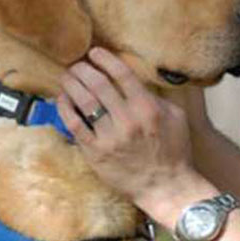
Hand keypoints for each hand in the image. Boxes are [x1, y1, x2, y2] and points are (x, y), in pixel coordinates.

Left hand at [57, 47, 210, 219]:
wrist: (166, 187)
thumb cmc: (174, 152)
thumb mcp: (176, 119)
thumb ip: (157, 97)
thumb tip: (137, 80)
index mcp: (148, 108)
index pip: (122, 74)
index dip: (105, 59)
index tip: (95, 53)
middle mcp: (128, 120)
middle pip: (98, 84)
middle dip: (83, 69)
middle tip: (78, 65)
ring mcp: (110, 137)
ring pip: (83, 101)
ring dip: (72, 84)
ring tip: (67, 77)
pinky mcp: (96, 153)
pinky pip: (74, 125)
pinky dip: (65, 108)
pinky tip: (63, 99)